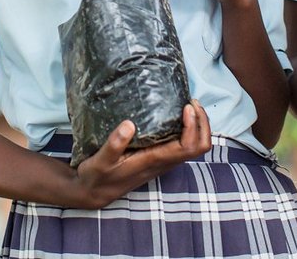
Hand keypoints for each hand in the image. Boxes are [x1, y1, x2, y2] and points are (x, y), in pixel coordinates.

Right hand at [72, 99, 211, 207]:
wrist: (94, 193)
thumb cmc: (97, 177)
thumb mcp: (100, 160)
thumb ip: (114, 144)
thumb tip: (129, 125)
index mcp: (154, 161)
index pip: (187, 147)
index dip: (193, 126)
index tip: (186, 107)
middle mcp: (164, 163)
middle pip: (199, 147)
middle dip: (202, 124)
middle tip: (191, 102)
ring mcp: (163, 162)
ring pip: (194, 147)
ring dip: (198, 126)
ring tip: (188, 106)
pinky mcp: (159, 159)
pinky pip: (184, 145)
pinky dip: (188, 130)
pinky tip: (176, 116)